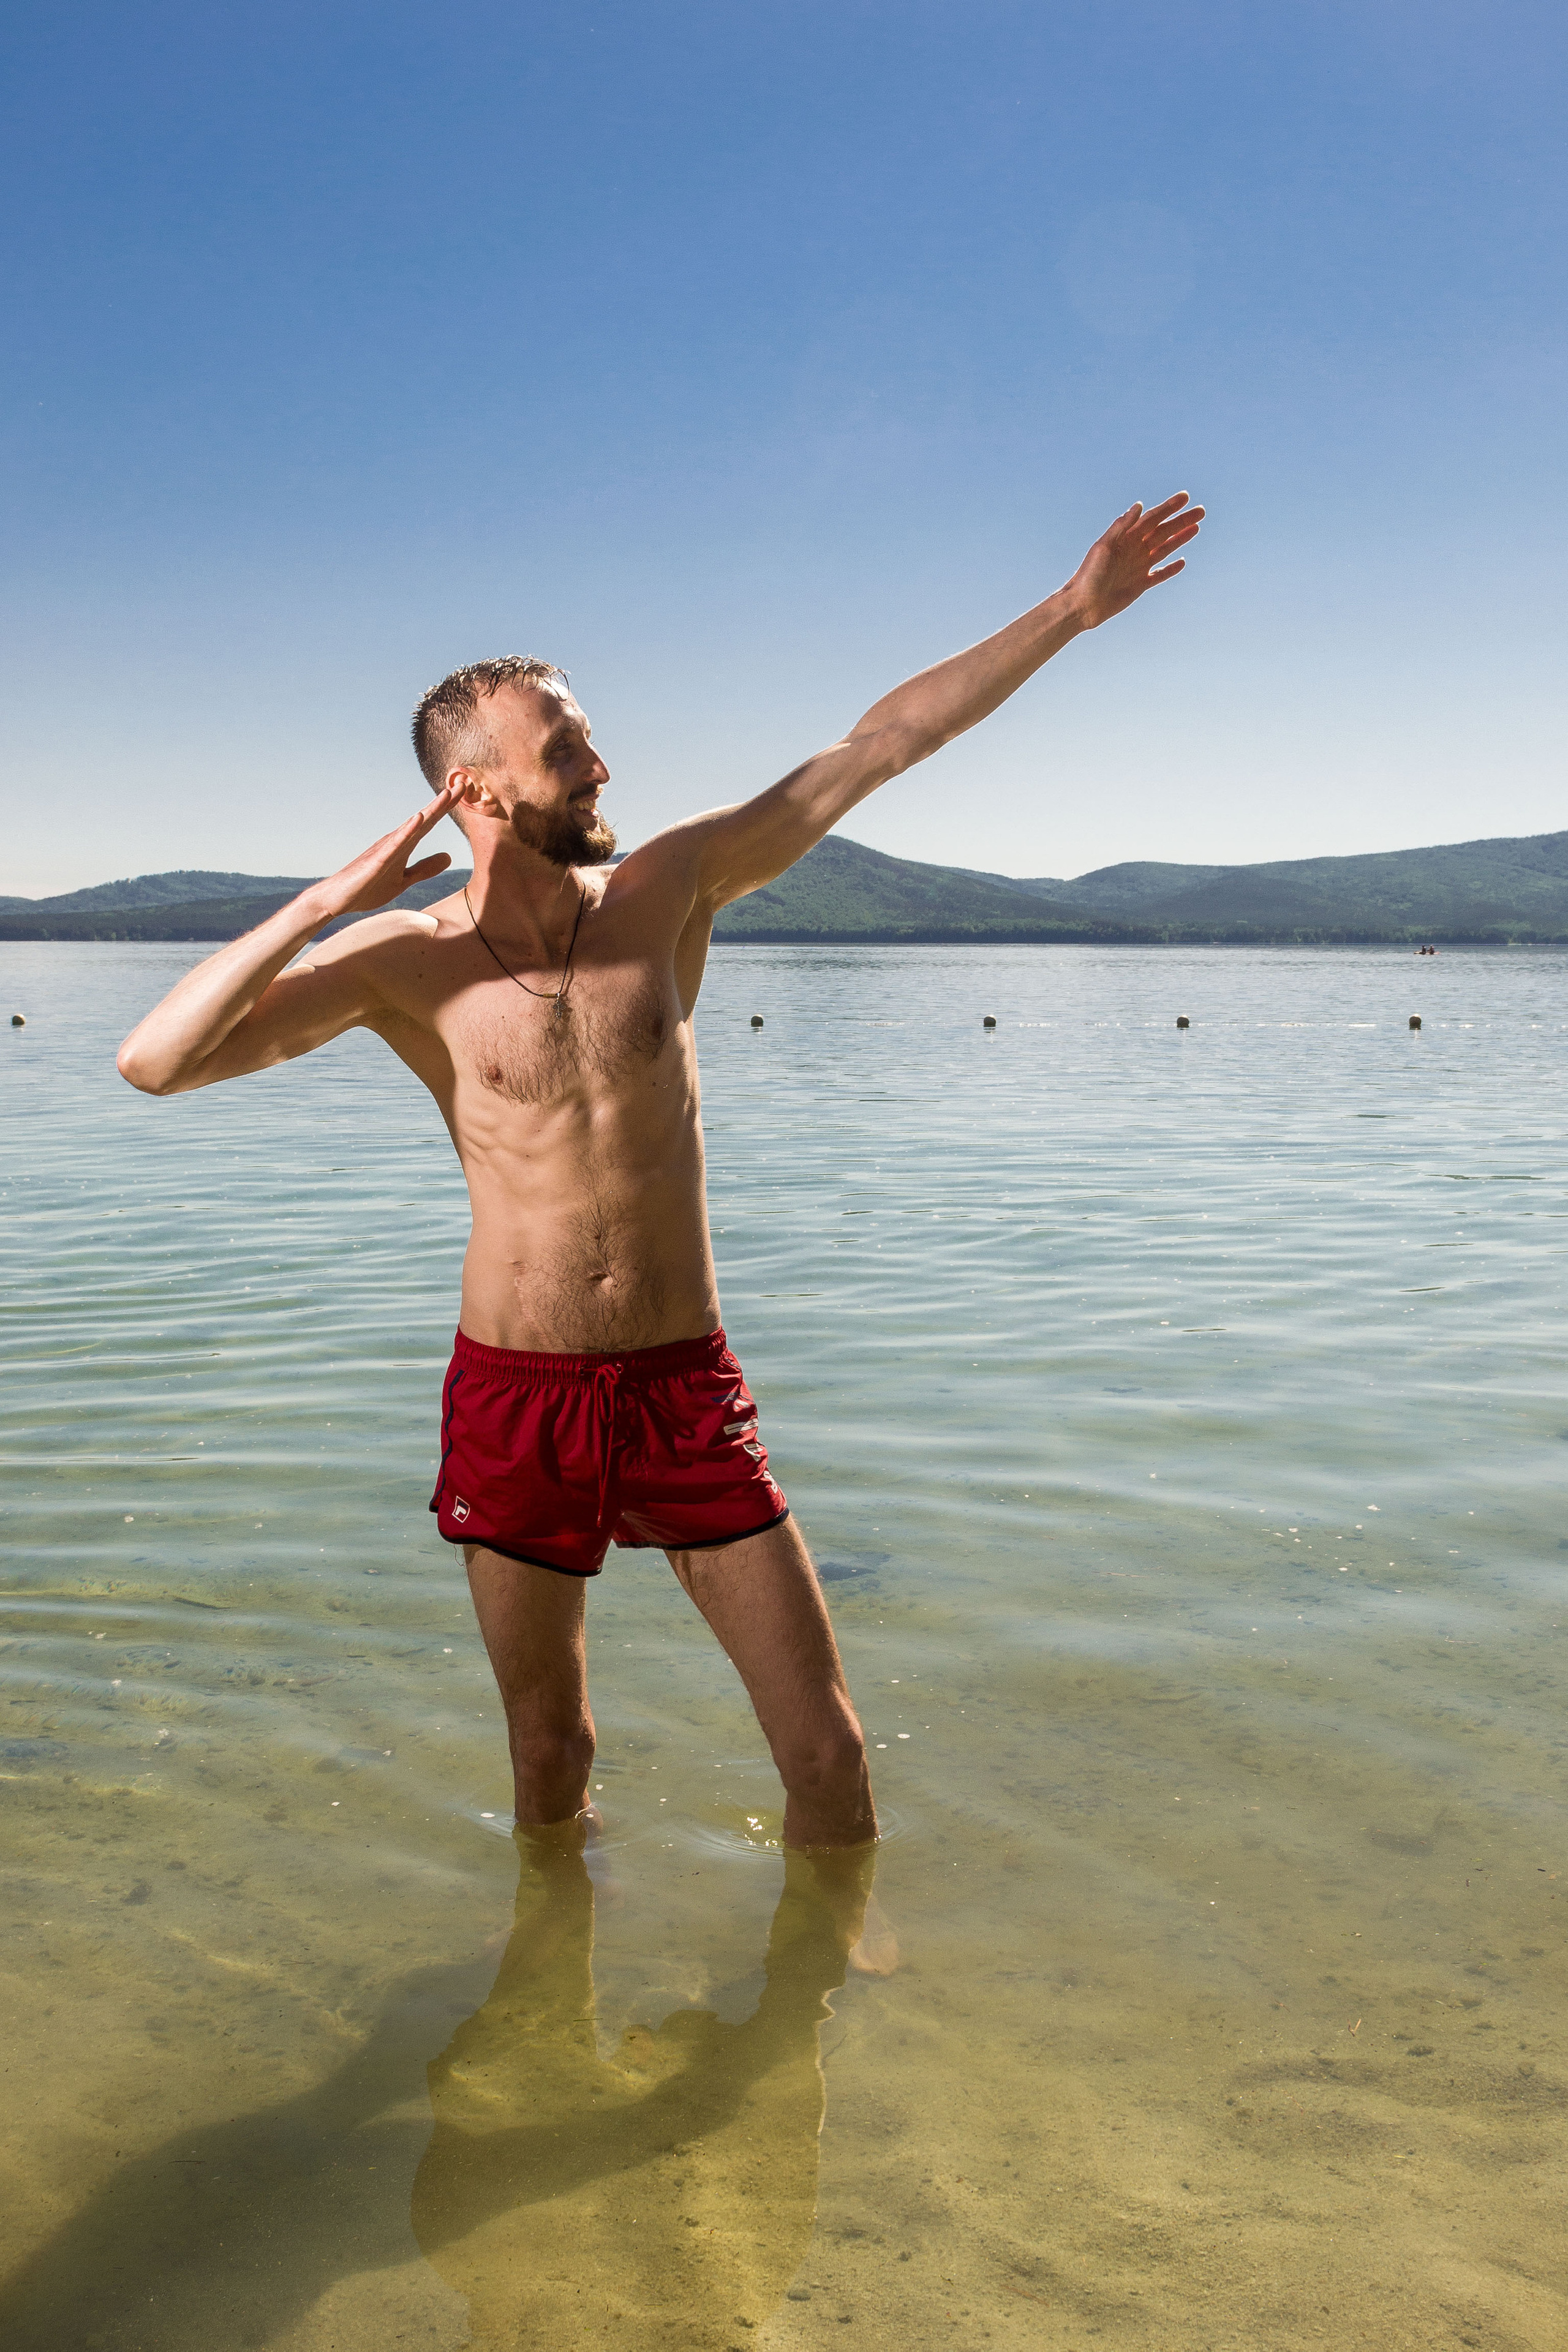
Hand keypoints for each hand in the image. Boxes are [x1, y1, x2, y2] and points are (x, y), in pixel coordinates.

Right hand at [307, 785, 459, 920]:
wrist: (338, 900)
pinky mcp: (376, 862)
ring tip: (446, 794)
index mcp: (403, 845)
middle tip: (463, 782)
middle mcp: (395, 841)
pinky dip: (407, 831)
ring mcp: (385, 849)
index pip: (430, 823)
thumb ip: (425, 868)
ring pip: (412, 827)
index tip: (465, 791)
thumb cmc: (368, 888)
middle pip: (425, 819)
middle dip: (444, 802)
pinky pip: (393, 845)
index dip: (447, 808)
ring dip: (430, 810)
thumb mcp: (404, 880)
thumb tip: (449, 856)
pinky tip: (418, 819)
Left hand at [1068, 493, 1203, 628]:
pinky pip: (1159, 575)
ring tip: (1196, 528)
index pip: (1152, 519)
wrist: (1082, 605)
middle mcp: (1134, 550)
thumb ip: (1121, 527)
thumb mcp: (1103, 547)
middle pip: (1163, 531)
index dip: (1168, 508)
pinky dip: (1171, 569)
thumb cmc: (1089, 575)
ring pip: (1165, 549)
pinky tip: (1182, 562)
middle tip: (1201, 511)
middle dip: (1181, 521)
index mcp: (1126, 538)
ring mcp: (1138, 567)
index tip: (1185, 497)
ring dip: (1180, 538)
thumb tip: (1139, 505)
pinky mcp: (1139, 585)